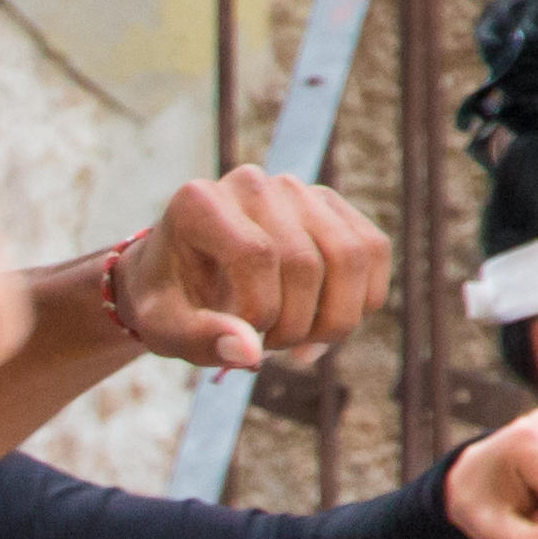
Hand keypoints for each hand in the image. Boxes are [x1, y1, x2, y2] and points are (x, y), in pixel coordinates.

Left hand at [114, 168, 390, 368]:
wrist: (178, 277)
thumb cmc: (167, 303)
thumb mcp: (163, 329)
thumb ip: (199, 339)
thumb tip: (252, 355)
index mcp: (198, 203)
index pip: (256, 254)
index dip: (262, 310)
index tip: (246, 339)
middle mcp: (251, 184)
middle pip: (306, 261)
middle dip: (297, 325)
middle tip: (270, 350)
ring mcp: (296, 190)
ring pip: (352, 255)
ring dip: (336, 318)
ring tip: (300, 345)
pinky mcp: (329, 206)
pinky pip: (373, 250)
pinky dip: (363, 300)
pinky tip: (328, 328)